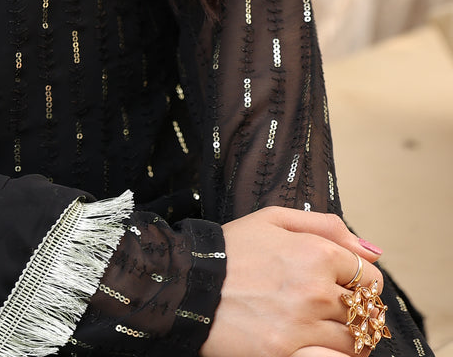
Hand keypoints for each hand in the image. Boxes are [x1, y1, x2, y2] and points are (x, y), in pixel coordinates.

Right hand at [201, 207, 383, 356]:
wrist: (188, 284)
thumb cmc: (232, 250)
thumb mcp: (274, 219)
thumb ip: (328, 226)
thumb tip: (374, 251)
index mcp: (316, 253)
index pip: (370, 277)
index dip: (360, 282)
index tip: (343, 286)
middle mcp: (315, 291)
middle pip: (365, 312)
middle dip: (355, 311)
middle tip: (333, 310)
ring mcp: (302, 327)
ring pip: (355, 343)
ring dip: (347, 338)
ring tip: (324, 330)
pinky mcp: (287, 356)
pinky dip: (334, 356)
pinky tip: (319, 347)